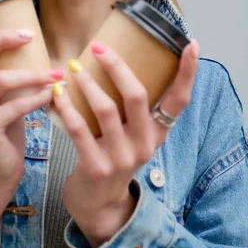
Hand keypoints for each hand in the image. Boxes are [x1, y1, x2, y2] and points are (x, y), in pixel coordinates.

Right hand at [0, 0, 61, 193]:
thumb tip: (29, 40)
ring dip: (33, 74)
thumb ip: (2, 72)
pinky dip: (37, 98)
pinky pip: (15, 105)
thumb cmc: (3, 129)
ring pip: (0, 79)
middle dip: (1, 39)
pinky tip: (51, 94)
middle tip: (29, 35)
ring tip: (56, 74)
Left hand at [52, 39, 199, 247]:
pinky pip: (79, 129)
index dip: (187, 72)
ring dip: (87, 84)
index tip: (191, 43)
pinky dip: (66, 107)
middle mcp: (145, 144)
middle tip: (98, 47)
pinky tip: (57, 93)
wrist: (98, 204)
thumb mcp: (132, 135)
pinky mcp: (96, 166)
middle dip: (117, 66)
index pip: (180, 100)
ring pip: (106, 109)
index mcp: (157, 132)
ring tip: (73, 67)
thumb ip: (130, 108)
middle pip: (136, 96)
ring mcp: (122, 157)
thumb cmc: (112, 156)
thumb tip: (114, 61)